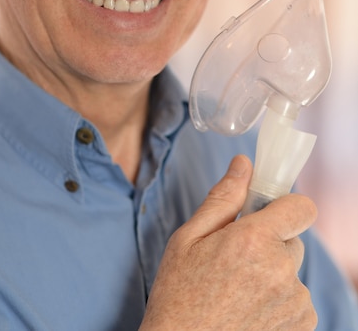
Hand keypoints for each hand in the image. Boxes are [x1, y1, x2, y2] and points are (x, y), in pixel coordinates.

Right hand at [140, 155, 317, 330]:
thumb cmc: (178, 296)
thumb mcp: (188, 239)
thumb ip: (223, 199)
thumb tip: (244, 164)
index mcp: (253, 241)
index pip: (301, 207)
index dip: (286, 206)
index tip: (266, 214)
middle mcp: (281, 270)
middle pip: (291, 239)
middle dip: (268, 243)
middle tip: (234, 259)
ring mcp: (294, 302)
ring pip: (291, 271)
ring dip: (272, 274)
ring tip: (237, 291)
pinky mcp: (300, 327)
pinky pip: (295, 299)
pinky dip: (278, 301)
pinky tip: (247, 310)